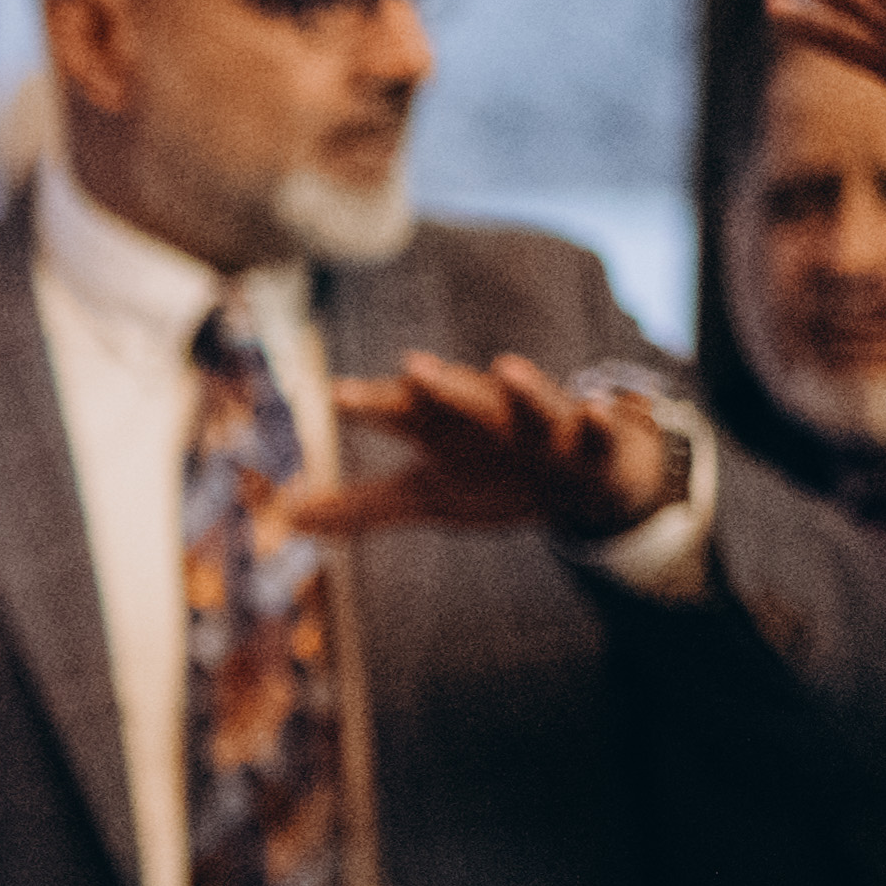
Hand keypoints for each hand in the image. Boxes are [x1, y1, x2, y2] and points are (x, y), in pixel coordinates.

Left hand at [303, 353, 675, 540]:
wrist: (575, 477)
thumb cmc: (490, 475)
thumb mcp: (425, 497)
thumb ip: (360, 507)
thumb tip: (287, 520)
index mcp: (443, 428)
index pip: (399, 413)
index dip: (369, 405)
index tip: (334, 395)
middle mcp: (487, 417)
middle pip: (459, 399)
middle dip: (438, 385)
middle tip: (413, 368)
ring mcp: (539, 426)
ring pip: (529, 403)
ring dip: (521, 387)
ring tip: (507, 366)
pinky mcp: (588, 441)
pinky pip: (595, 429)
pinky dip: (597, 420)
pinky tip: (598, 409)